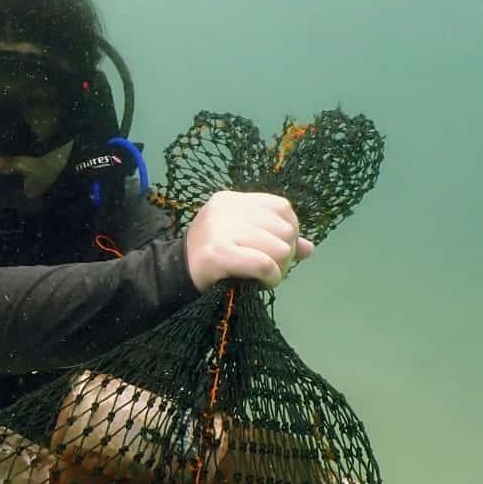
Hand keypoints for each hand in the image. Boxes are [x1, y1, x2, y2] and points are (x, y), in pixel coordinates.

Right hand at [183, 191, 313, 291]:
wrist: (173, 275)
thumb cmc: (211, 258)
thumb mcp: (242, 239)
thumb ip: (273, 238)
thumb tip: (309, 249)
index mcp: (231, 200)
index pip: (281, 207)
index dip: (291, 231)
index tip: (282, 251)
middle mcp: (226, 209)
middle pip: (284, 228)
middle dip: (286, 253)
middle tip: (274, 269)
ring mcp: (220, 230)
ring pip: (279, 247)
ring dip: (280, 268)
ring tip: (268, 276)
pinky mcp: (217, 253)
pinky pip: (263, 263)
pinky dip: (272, 276)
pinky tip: (265, 283)